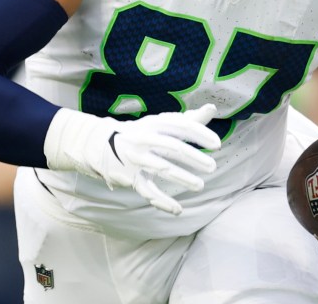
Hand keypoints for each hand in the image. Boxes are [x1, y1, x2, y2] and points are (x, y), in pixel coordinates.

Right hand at [44, 104, 221, 214]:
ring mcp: (136, 158)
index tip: (217, 144)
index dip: (200, 133)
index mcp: (155, 123)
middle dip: (193, 158)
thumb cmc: (142, 133)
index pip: (180, 125)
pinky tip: (178, 210)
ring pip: (161, 169)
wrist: (101, 144)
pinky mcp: (130, 177)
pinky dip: (162, 202)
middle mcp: (144, 138)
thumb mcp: (161, 123)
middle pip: (172, 147)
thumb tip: (212, 109)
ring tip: (200, 185)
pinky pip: (147, 190)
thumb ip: (188, 119)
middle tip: (212, 167)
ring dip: (182, 177)